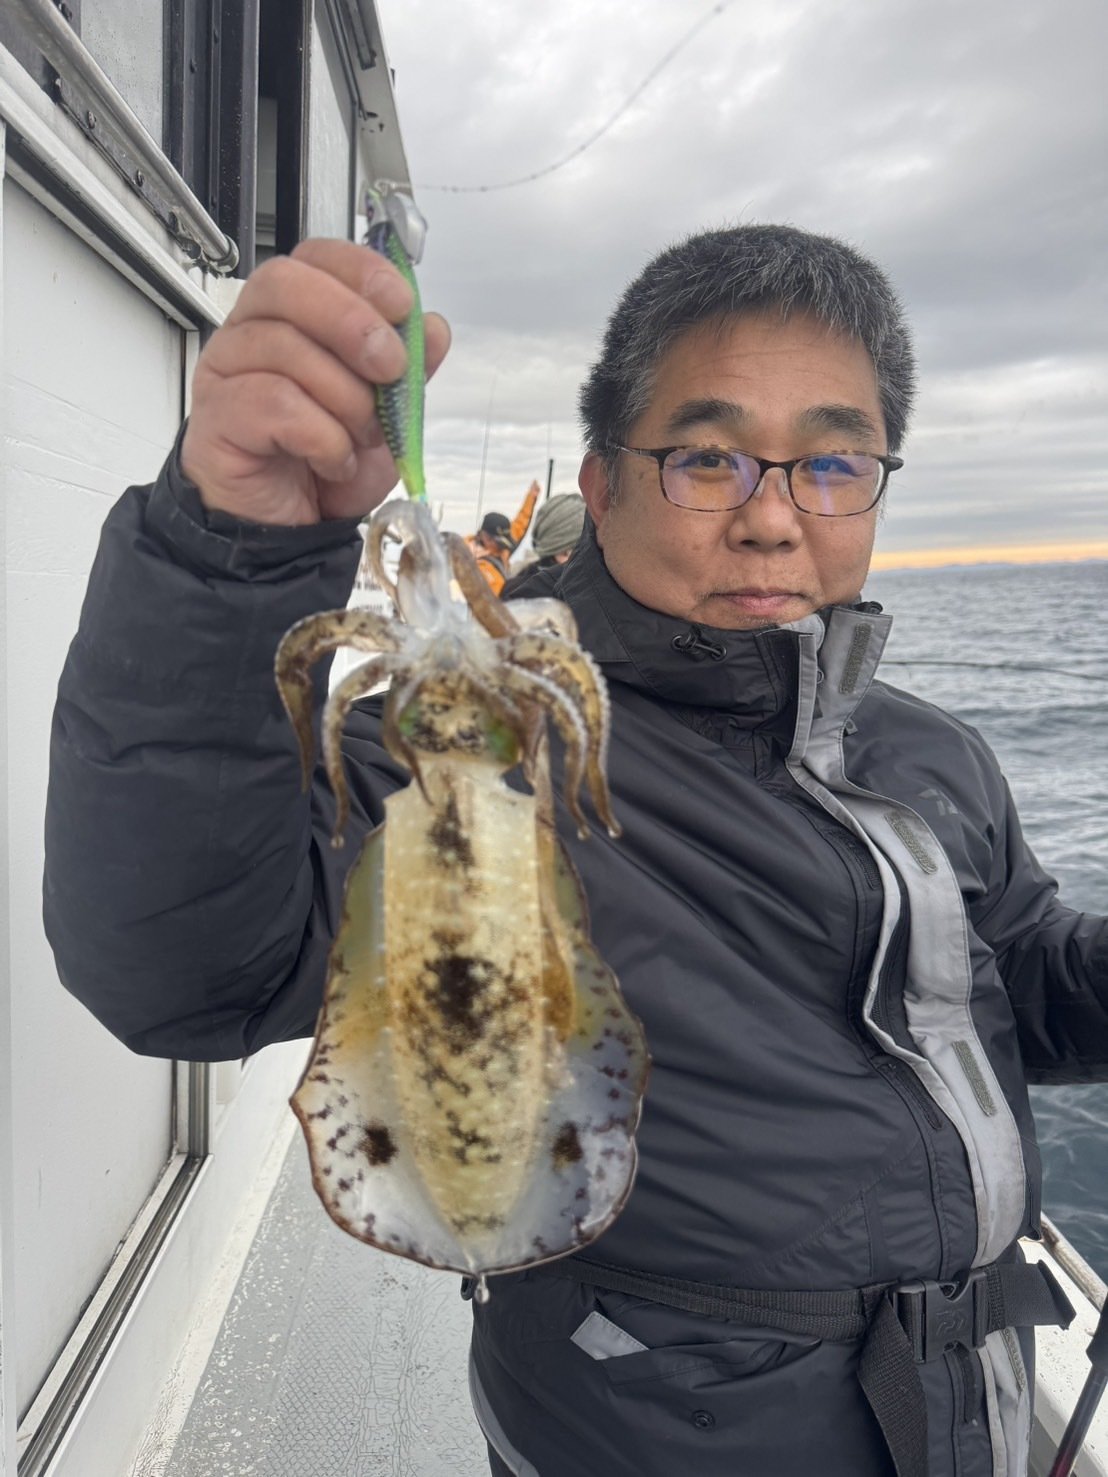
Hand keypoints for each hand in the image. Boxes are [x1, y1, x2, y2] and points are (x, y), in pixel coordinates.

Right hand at [180, 238, 450, 526]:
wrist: (291, 529)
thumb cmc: (324, 462)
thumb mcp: (386, 415)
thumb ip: (409, 371)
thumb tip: (433, 329)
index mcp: (292, 316)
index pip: (314, 258)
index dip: (360, 271)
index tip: (401, 304)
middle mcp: (251, 332)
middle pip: (286, 284)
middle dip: (351, 321)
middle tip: (389, 368)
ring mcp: (227, 371)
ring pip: (286, 348)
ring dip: (344, 398)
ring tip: (358, 436)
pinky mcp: (217, 416)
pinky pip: (274, 404)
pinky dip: (321, 436)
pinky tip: (331, 460)